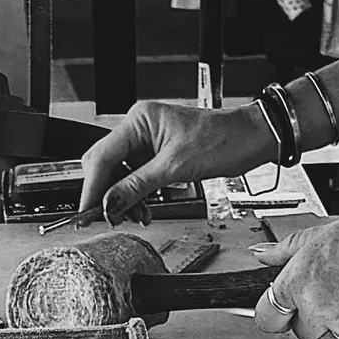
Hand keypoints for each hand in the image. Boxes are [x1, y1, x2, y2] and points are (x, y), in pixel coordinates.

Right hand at [79, 101, 275, 220]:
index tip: (86, 211)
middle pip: (106, 165)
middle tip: (110, 217)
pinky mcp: (157, 154)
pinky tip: (144, 209)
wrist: (251, 140)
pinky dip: (137, 195)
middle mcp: (139, 127)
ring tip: (136, 216)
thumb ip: (137, 186)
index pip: (102, 156)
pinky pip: (136, 177)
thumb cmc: (223, 140)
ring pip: (120, 175)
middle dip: (108, 194)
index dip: (92, 187)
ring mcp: (147, 141)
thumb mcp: (175, 168)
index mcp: (138, 120)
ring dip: (124, 198)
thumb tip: (109, 204)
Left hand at [252, 198, 338, 338]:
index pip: (268, 314)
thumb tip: (264, 254)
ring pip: (338, 334)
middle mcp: (322, 307)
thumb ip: (292, 248)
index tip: (281, 311)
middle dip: (315, 317)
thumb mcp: (333, 229)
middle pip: (302, 331)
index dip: (276, 313)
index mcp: (304, 278)